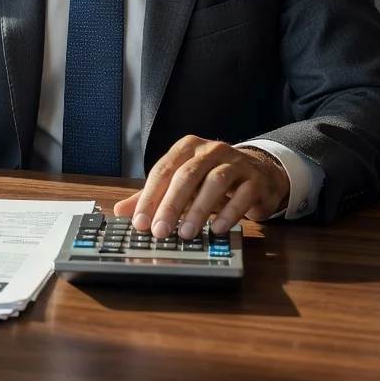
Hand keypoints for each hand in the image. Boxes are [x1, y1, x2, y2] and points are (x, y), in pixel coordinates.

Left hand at [113, 136, 289, 238]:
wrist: (258, 173)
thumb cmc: (213, 179)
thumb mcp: (183, 184)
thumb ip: (154, 196)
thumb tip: (121, 211)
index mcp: (187, 148)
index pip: (163, 170)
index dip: (150, 197)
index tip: (140, 223)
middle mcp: (210, 150)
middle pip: (186, 175)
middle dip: (171, 205)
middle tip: (159, 231)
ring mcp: (235, 162)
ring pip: (214, 182)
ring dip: (199, 209)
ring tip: (186, 233)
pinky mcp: (254, 180)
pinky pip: (242, 195)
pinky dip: (229, 213)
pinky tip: (217, 229)